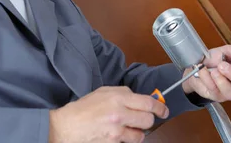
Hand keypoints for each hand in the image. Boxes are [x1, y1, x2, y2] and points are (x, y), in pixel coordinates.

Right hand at [48, 86, 167, 142]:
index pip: (148, 103)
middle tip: (142, 120)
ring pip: (140, 135)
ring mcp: (116, 131)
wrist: (66, 126)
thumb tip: (140, 98)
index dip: (160, 108)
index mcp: (118, 98)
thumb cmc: (84, 108)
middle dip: (148, 121)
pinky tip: (115, 136)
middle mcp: (119, 114)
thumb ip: (124, 93)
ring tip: (126, 129)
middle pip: (148, 120)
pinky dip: (124, 141)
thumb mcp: (104, 92)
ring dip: (136, 133)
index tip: (164, 111)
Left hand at [182, 45, 230, 101]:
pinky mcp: (217, 97)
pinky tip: (204, 71)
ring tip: (214, 71)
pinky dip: (208, 79)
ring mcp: (229, 92)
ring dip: (221, 80)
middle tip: (222, 65)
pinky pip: (215, 90)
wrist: (197, 64)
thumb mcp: (227, 51)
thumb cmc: (214, 59)